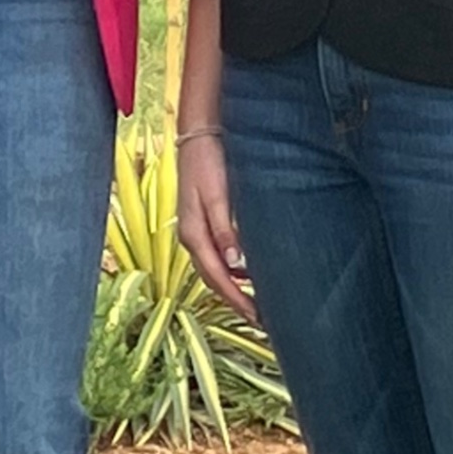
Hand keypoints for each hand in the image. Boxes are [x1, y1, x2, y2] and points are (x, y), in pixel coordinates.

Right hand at [175, 135, 255, 320]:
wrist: (198, 134)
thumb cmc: (208, 161)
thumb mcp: (217, 195)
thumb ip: (225, 230)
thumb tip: (235, 263)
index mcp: (192, 234)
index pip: (216, 277)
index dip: (236, 300)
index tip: (256, 316)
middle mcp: (191, 236)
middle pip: (213, 279)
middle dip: (235, 300)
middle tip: (261, 319)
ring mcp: (195, 230)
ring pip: (214, 269)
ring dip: (233, 287)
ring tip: (257, 302)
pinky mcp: (202, 222)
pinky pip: (216, 255)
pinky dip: (231, 270)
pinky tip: (247, 272)